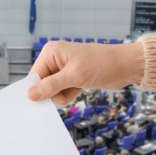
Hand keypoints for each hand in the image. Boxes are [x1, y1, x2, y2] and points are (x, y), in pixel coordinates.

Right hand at [28, 41, 143, 104]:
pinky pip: (62, 90)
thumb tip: (30, 94)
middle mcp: (55, 59)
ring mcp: (64, 68)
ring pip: (52, 89)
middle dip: (52, 93)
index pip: (35, 75)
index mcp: (51, 52)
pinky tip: (79, 89)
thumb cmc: (101, 64)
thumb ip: (51, 86)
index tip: (44, 101)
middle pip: (42, 83)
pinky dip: (68, 94)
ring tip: (76, 89)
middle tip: (64, 95)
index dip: (38, 89)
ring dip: (62, 95)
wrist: (125, 66)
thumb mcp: (74, 76)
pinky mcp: (72, 76)